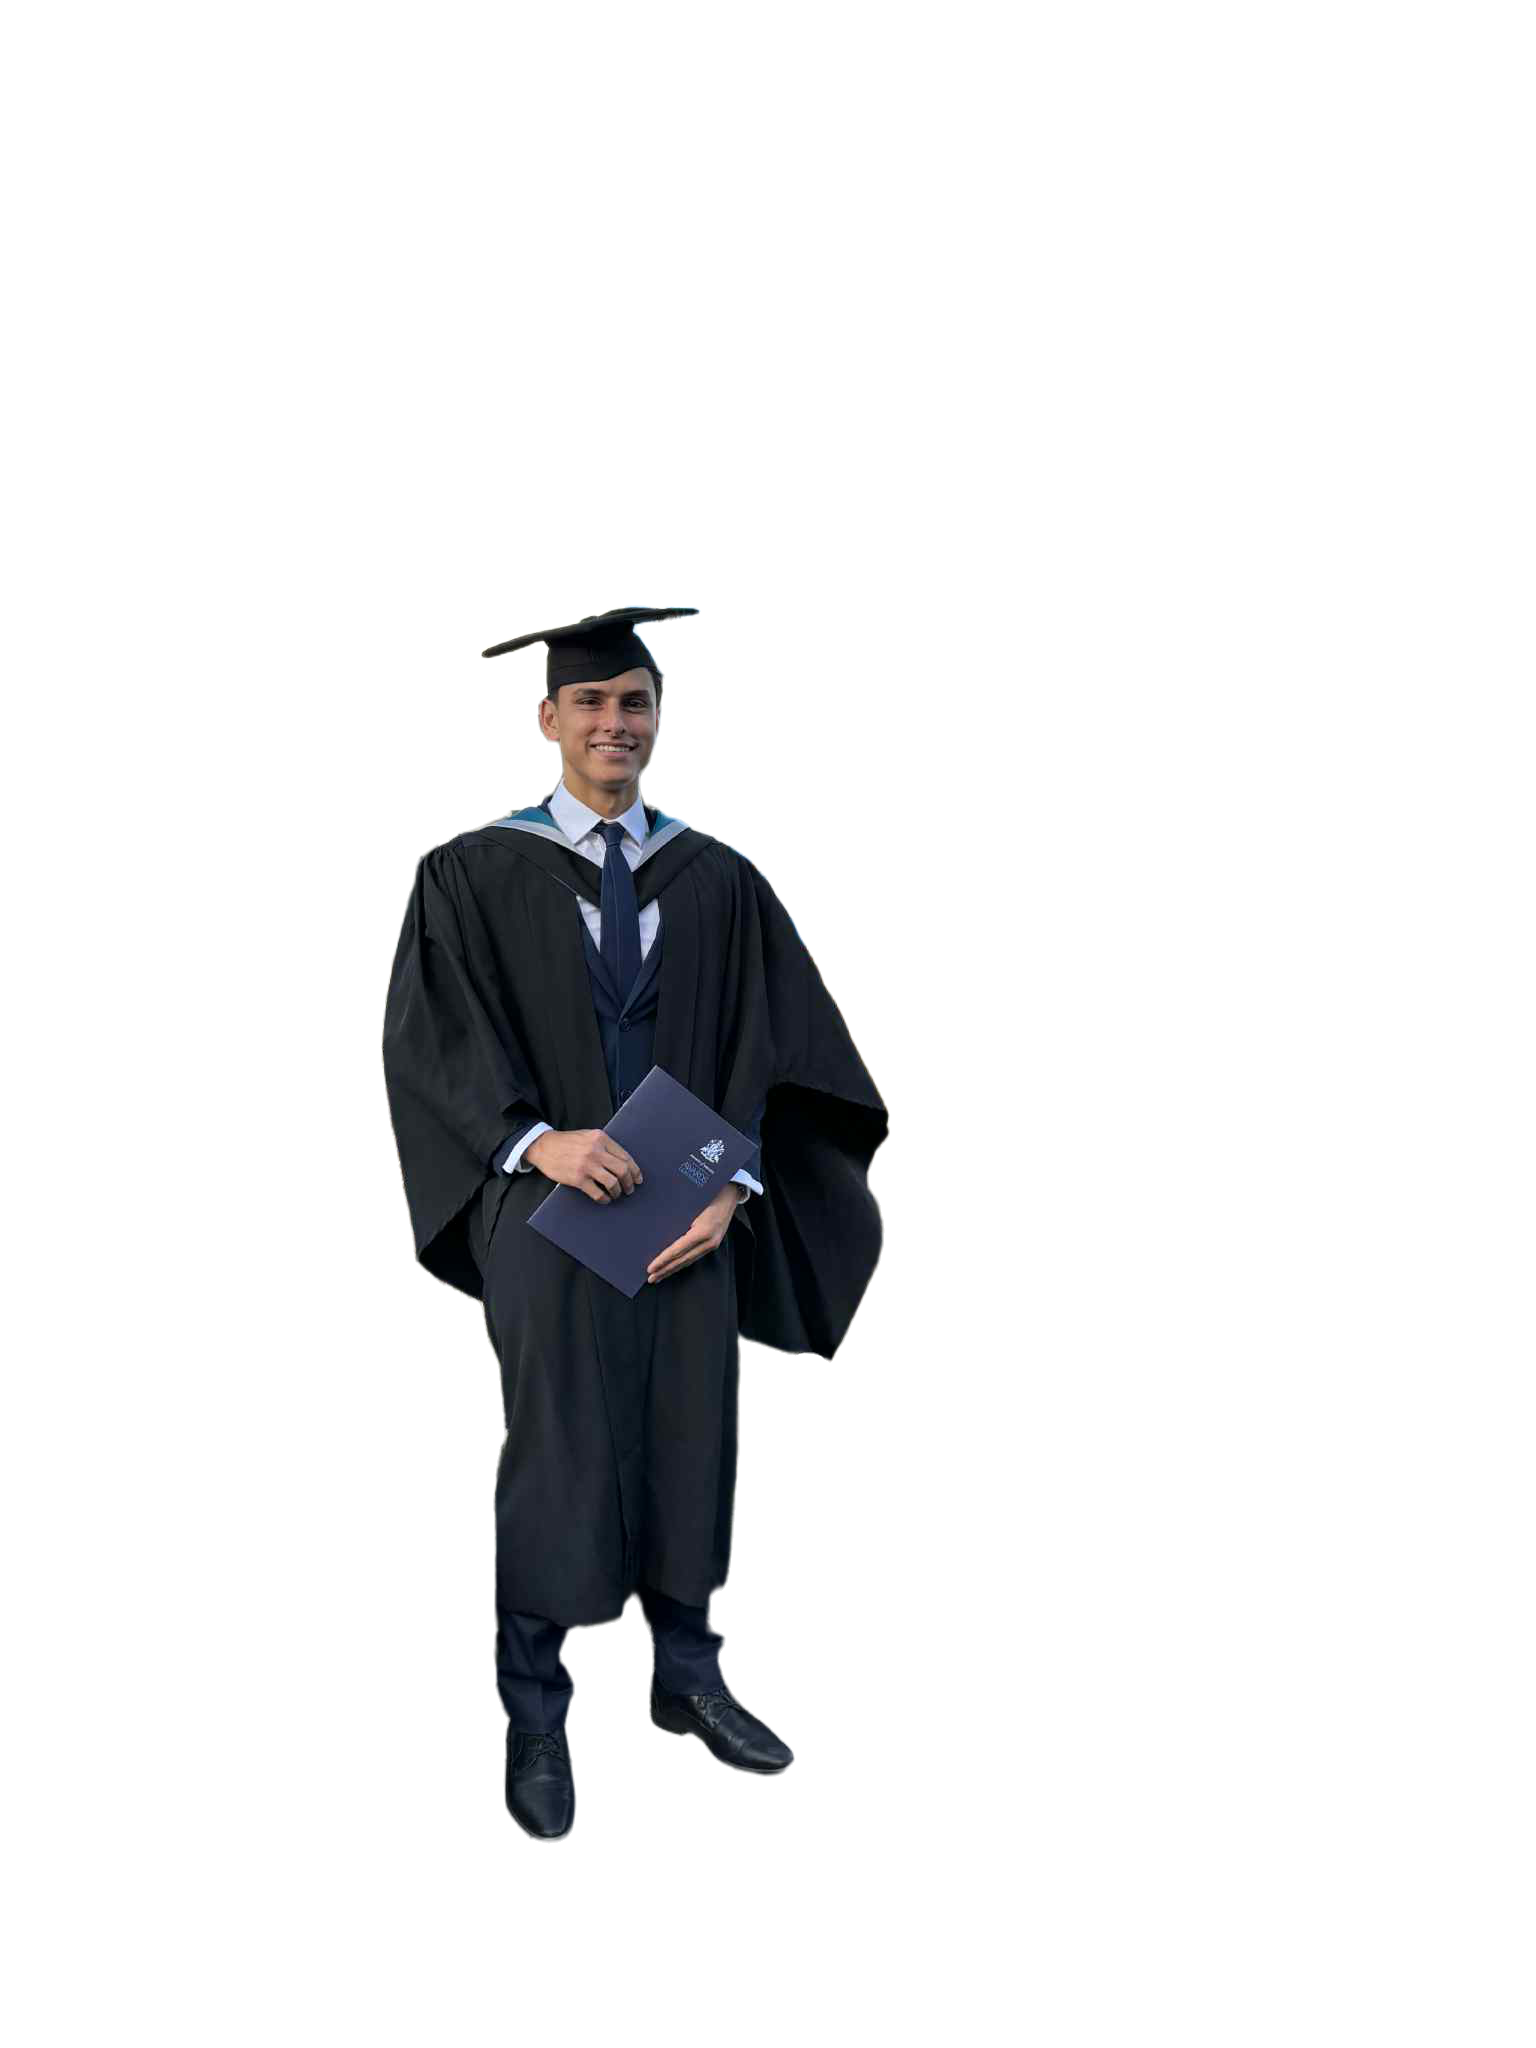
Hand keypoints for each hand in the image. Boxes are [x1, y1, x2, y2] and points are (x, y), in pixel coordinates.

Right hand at [526, 1129, 643, 1204]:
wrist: (544, 1147)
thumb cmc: (567, 1142)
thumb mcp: (588, 1135)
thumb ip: (604, 1145)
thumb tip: (623, 1162)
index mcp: (601, 1138)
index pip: (625, 1156)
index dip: (635, 1170)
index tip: (638, 1178)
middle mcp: (595, 1151)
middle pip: (622, 1170)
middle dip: (629, 1183)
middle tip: (630, 1189)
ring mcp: (586, 1165)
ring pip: (613, 1183)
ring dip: (618, 1192)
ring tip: (617, 1194)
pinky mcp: (578, 1179)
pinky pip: (598, 1193)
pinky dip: (604, 1198)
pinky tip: (605, 1199)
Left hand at [647, 1184, 744, 1285]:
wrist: (730, 1193)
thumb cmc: (709, 1194)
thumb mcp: (691, 1204)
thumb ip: (677, 1219)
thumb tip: (658, 1232)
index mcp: (703, 1231)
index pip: (678, 1250)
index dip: (663, 1260)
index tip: (650, 1268)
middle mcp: (709, 1241)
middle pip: (683, 1260)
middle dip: (665, 1270)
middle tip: (650, 1278)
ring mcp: (712, 1244)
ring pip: (689, 1260)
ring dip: (673, 1269)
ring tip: (659, 1276)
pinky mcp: (713, 1244)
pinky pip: (694, 1256)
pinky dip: (682, 1263)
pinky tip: (674, 1266)